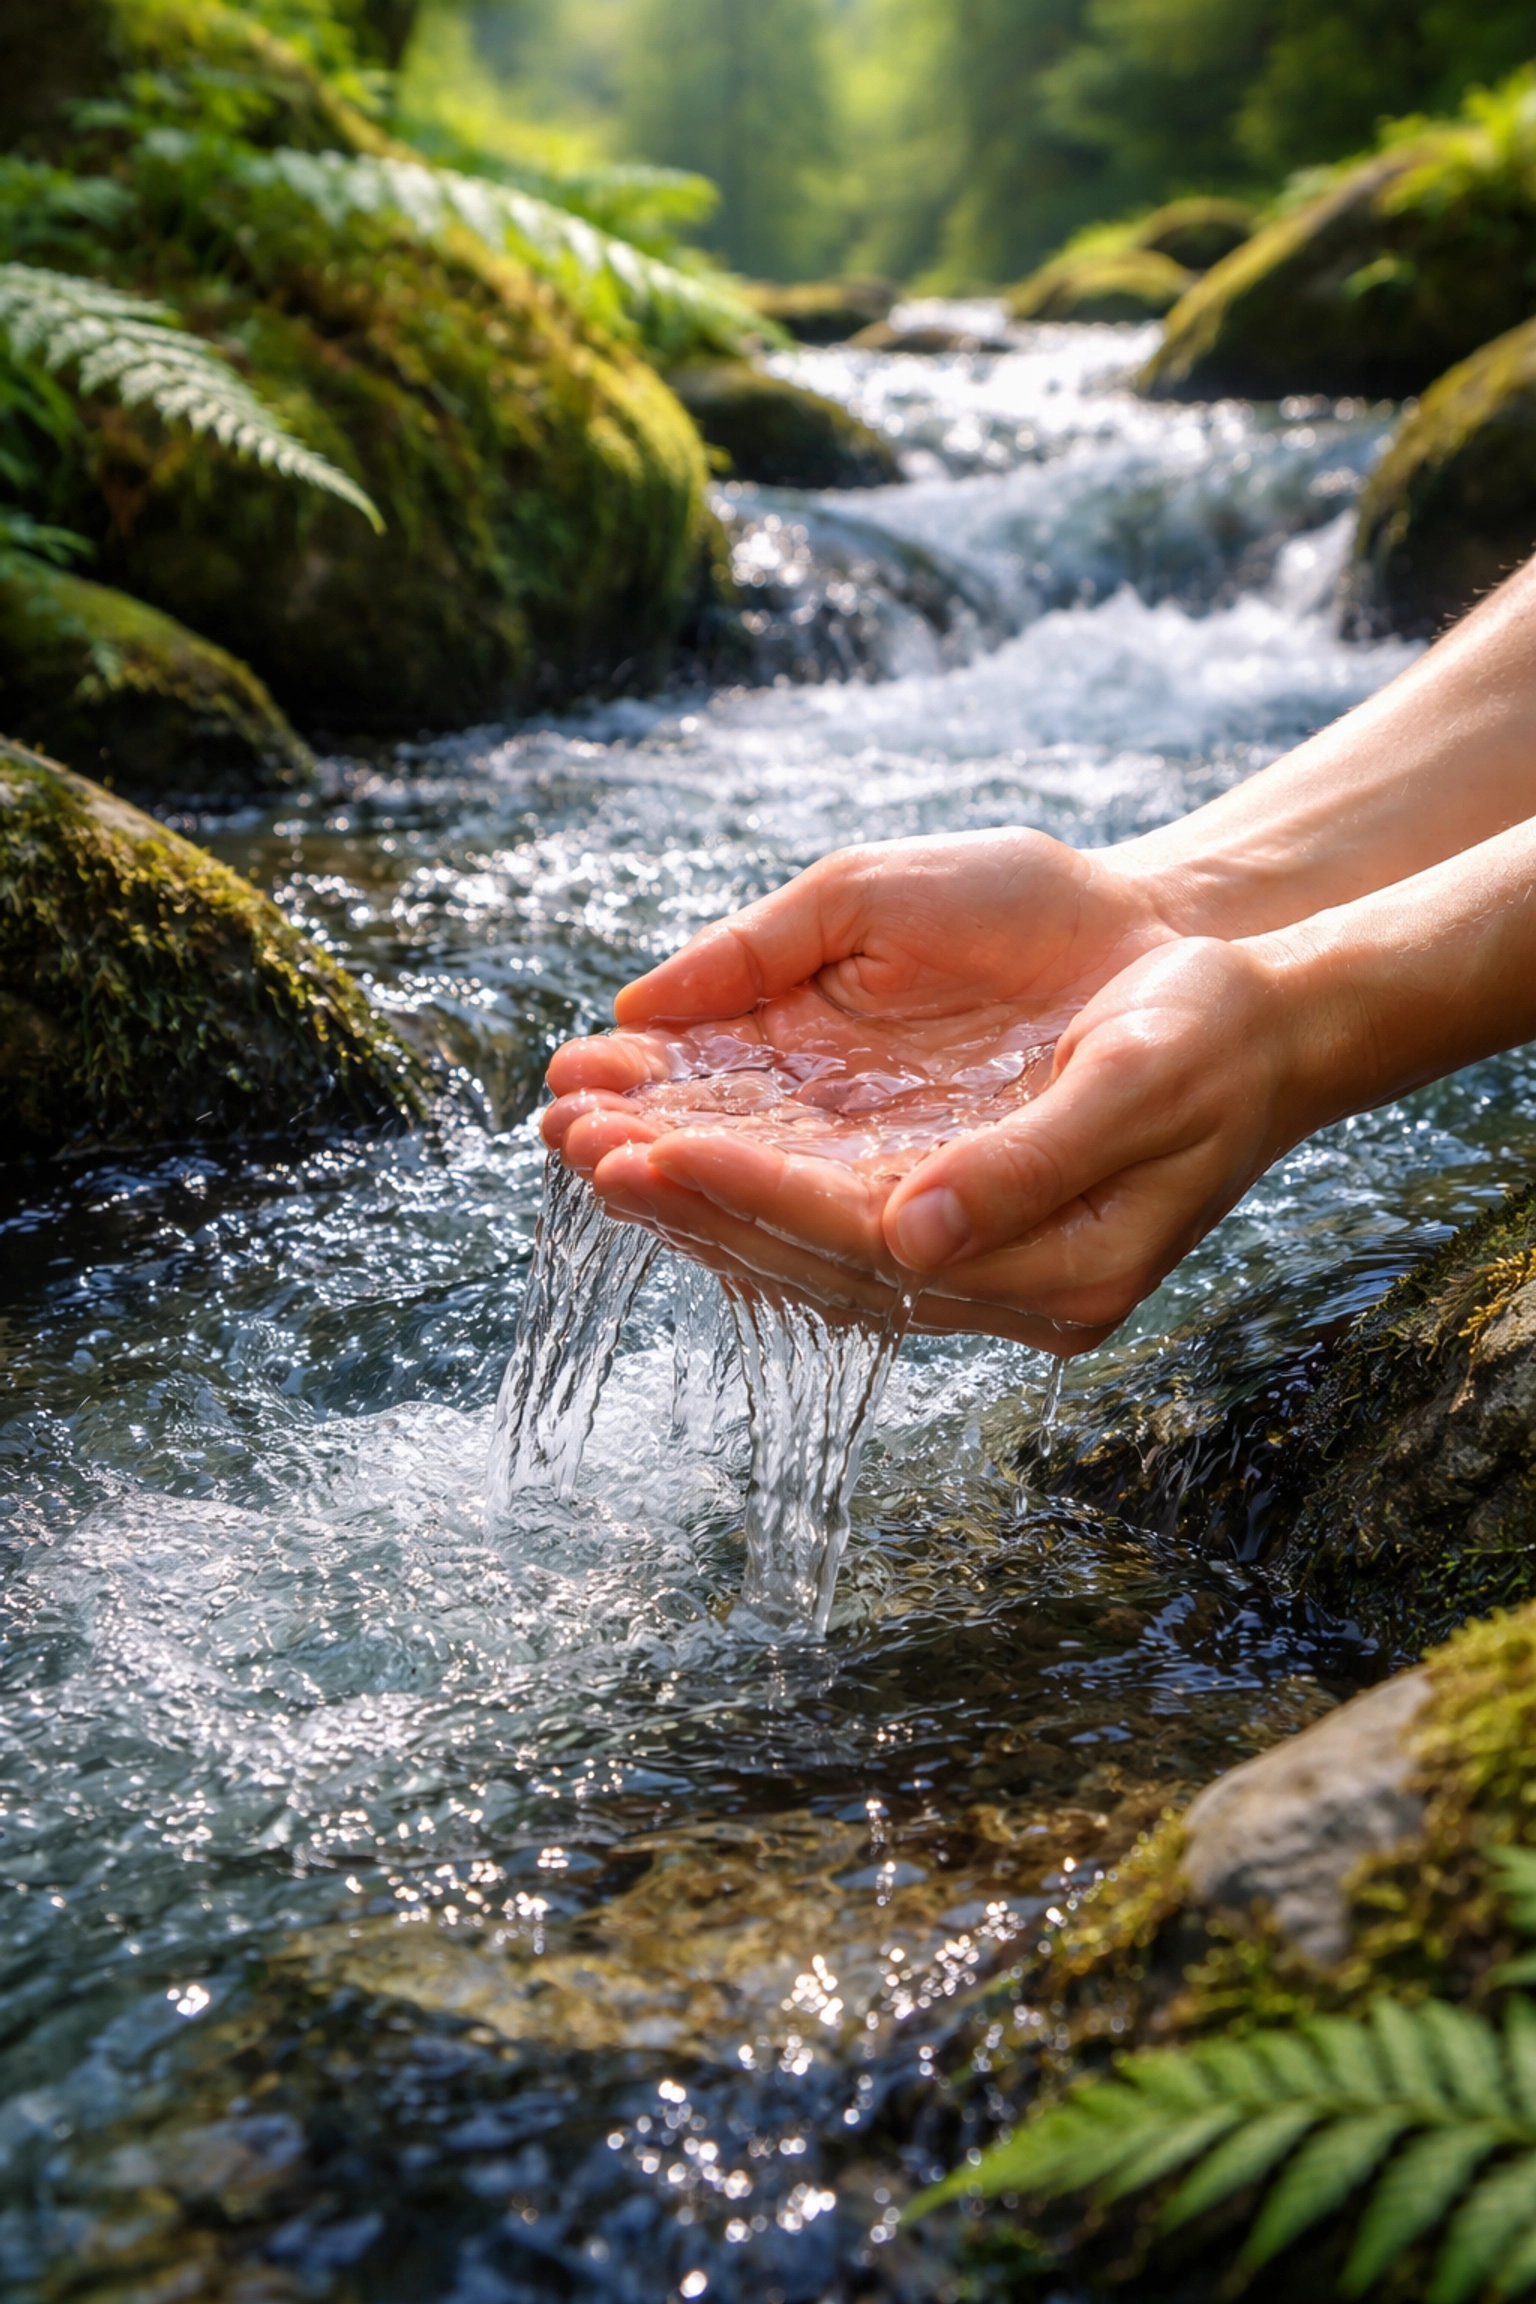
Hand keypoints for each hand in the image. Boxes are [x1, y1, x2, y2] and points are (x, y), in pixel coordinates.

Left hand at [567, 936, 1320, 1351]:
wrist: (1261, 1025)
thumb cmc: (1210, 1037)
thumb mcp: (1140, 1082)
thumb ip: (1026, 1166)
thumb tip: (908, 1233)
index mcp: (1061, 1270)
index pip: (867, 1244)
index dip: (753, 1196)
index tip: (646, 1150)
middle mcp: (1007, 1292)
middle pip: (815, 1261)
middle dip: (690, 1203)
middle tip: (574, 1147)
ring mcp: (978, 1268)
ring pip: (805, 1251)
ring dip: (695, 1200)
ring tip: (587, 1144)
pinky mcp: (954, 1227)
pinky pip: (825, 1223)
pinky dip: (742, 1188)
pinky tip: (668, 1157)